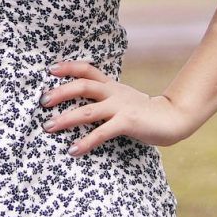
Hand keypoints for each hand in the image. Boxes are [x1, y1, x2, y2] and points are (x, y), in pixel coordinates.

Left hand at [40, 59, 190, 155]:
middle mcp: (114, 93)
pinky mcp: (127, 123)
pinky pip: (102, 132)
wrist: (173, 118)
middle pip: (83, 86)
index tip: (50, 69)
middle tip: (42, 101)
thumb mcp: (122, 99)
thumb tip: (79, 105)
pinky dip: (86, 141)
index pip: (88, 70)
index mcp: (112, 85)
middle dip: (60, 92)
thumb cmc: (144, 112)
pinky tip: (73, 150)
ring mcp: (121, 107)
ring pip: (88, 110)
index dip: (69, 67)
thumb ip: (104, 99)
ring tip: (49, 127)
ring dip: (66, 119)